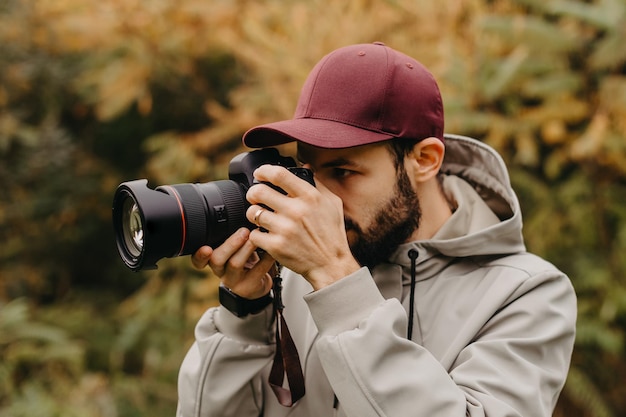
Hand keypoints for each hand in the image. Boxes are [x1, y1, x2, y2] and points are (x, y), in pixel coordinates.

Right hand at [191, 228, 274, 298]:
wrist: (258, 283)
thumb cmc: (246, 260)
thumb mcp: (236, 246)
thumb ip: (233, 232)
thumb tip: (244, 207)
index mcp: (213, 258)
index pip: (198, 259)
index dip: (200, 254)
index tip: (206, 247)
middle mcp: (220, 270)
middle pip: (216, 259)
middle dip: (230, 244)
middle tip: (243, 232)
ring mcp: (233, 280)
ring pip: (234, 264)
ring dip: (246, 249)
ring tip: (256, 237)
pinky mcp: (248, 287)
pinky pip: (256, 271)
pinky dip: (265, 259)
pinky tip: (271, 250)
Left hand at [246, 165, 359, 289]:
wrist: (331, 264)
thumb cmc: (332, 235)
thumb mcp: (333, 204)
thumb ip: (319, 184)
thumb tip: (305, 168)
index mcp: (310, 197)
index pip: (279, 174)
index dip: (264, 171)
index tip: (259, 174)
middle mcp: (296, 211)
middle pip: (259, 191)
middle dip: (252, 193)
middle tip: (255, 197)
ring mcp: (285, 229)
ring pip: (253, 213)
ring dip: (253, 214)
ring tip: (260, 217)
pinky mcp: (276, 246)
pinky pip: (254, 234)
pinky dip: (256, 235)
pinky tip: (265, 235)